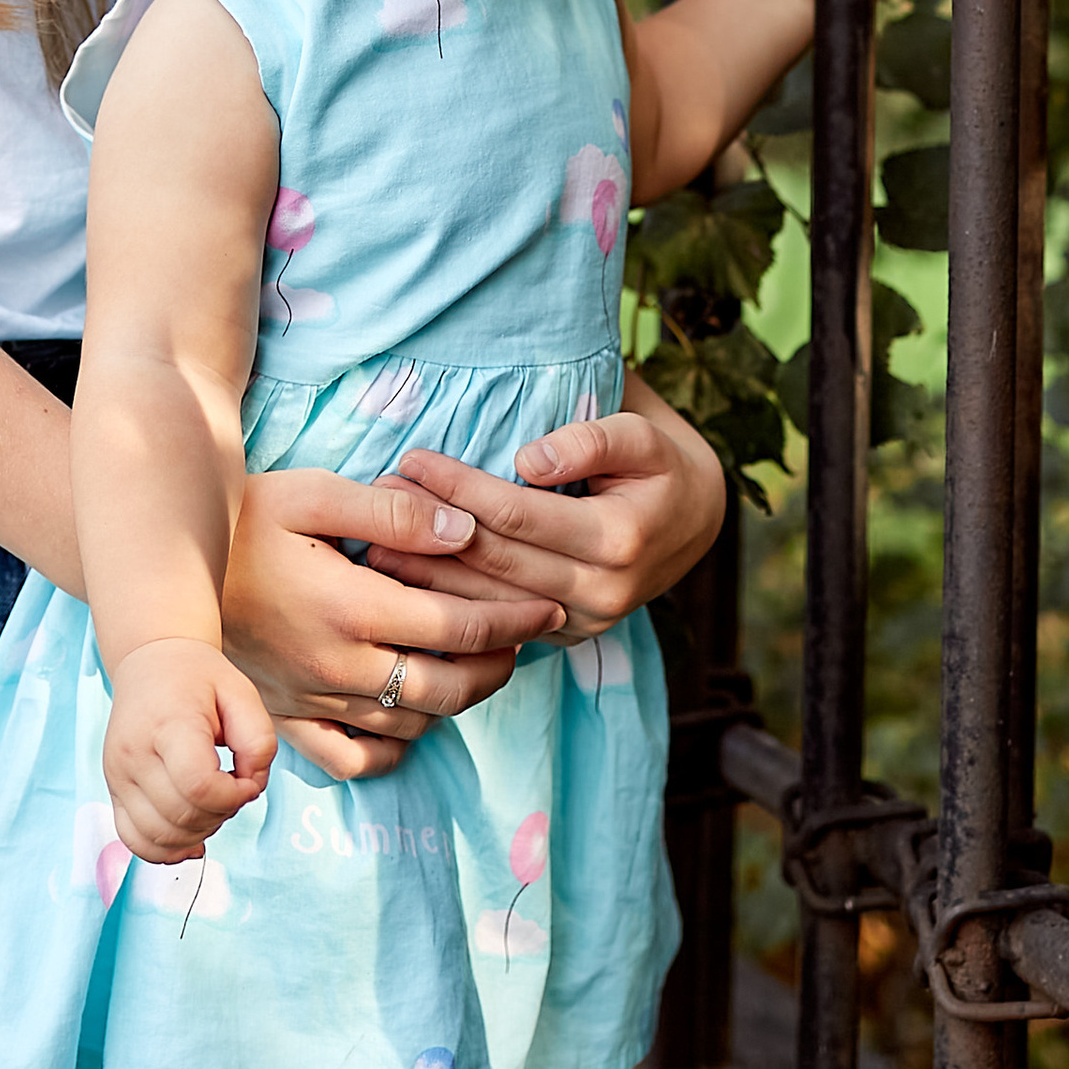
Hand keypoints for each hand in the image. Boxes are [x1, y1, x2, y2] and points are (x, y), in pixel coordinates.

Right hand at [104, 638, 277, 862]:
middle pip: (181, 816)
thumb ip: (259, 741)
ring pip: (157, 836)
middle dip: (221, 814)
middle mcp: (133, 753)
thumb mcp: (242, 693)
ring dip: (197, 834)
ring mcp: (117, 775)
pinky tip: (191, 835)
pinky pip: (134, 841)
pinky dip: (165, 850)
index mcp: (168, 723)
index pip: (199, 786)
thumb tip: (249, 787)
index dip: (234, 796)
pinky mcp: (113, 790)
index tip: (247, 780)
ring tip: (213, 805)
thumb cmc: (200, 679)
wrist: (150, 662)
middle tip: (234, 789)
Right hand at [218, 464, 566, 764]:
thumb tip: (466, 529)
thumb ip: (393, 510)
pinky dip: (394, 748)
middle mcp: (333, 664)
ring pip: (409, 723)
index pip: (456, 624)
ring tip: (484, 667)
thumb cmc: (247, 517)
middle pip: (445, 686)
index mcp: (348, 606)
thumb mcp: (315, 491)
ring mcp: (309, 699)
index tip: (546, 607)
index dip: (512, 618)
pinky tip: (415, 717)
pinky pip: (352, 758)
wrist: (168, 566)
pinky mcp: (286, 717)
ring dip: (459, 700)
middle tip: (528, 638)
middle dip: (500, 664)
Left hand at [367, 379, 726, 648]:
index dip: (460, 486)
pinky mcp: (567, 635)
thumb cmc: (658, 462)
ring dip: (428, 574)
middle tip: (375, 494)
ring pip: (488, 603)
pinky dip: (452, 600)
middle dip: (430, 528)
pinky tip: (408, 578)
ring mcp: (583, 622)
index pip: (517, 513)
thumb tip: (527, 461)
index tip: (412, 456)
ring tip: (373, 540)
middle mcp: (601, 592)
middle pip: (494, 561)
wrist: (695, 520)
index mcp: (618, 539)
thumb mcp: (641, 434)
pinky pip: (500, 622)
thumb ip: (590, 439)